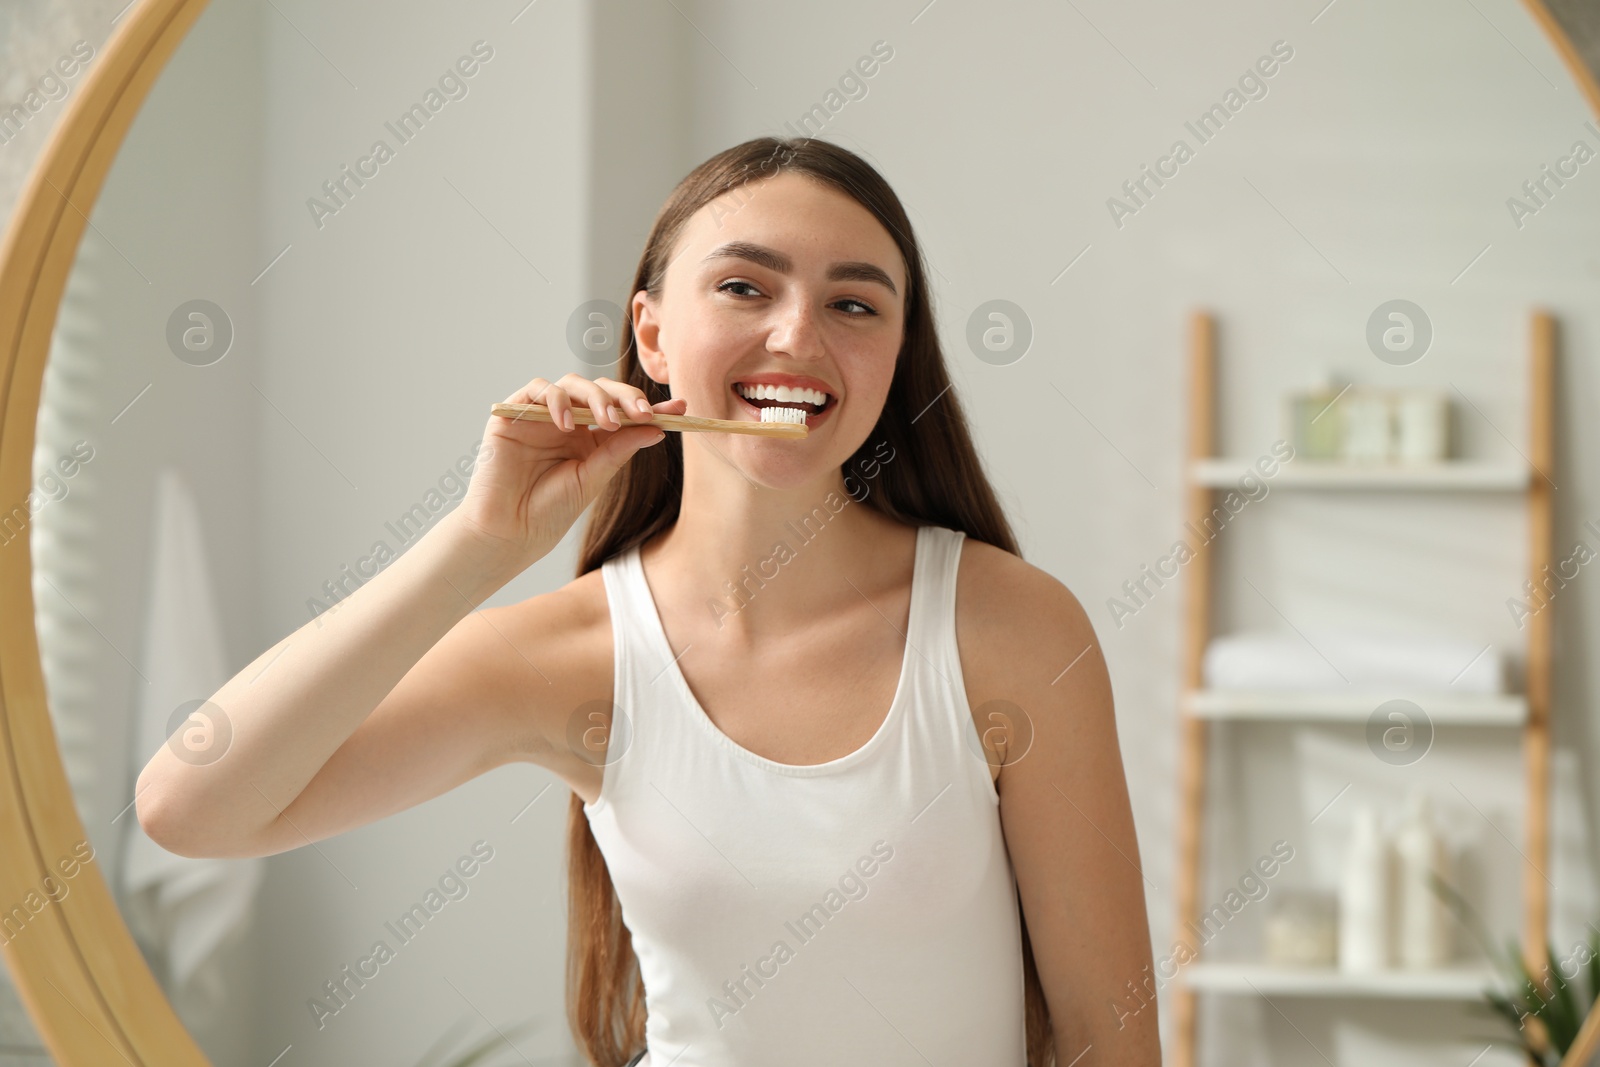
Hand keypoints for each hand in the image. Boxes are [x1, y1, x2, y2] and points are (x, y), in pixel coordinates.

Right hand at [454, 374, 683, 570]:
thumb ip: (620, 450)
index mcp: (590, 438)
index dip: (650, 408)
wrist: (510, 530)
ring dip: (595, 397)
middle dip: (625, 397)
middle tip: (643, 413)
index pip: (623, 413)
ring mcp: (542, 415)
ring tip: (607, 422)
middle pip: (600, 390)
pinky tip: (566, 424)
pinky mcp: (515, 413)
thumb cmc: (549, 511)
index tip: (681, 408)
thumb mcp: (594, 478)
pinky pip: (539, 389)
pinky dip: (556, 399)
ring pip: (573, 383)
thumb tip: (657, 429)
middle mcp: (568, 422)